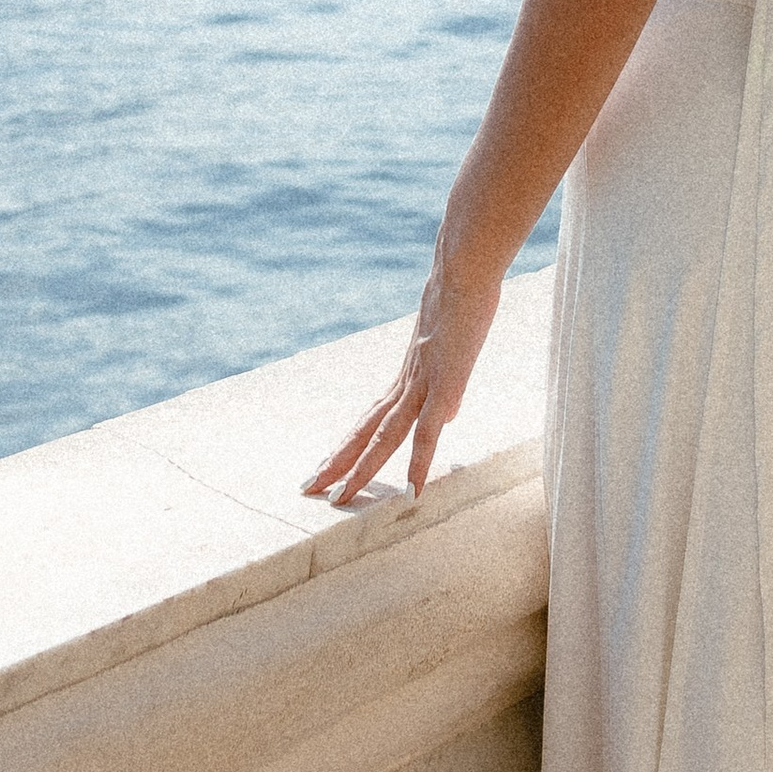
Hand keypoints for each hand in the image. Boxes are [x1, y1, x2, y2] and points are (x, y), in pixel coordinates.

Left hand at [302, 240, 502, 507]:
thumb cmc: (463, 294)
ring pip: (385, 437)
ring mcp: (424, 385)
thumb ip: (447, 380)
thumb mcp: (451, 342)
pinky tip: (413, 491)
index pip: (370, 417)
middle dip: (338, 462)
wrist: (464, 270)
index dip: (350, 442)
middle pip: (365, 430)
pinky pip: (429, 433)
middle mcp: (407, 383)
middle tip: (308, 489)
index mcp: (407, 375)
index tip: (329, 464)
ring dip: (361, 470)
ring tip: (338, 500)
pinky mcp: (446, 385)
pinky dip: (419, 463)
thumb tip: (448, 413)